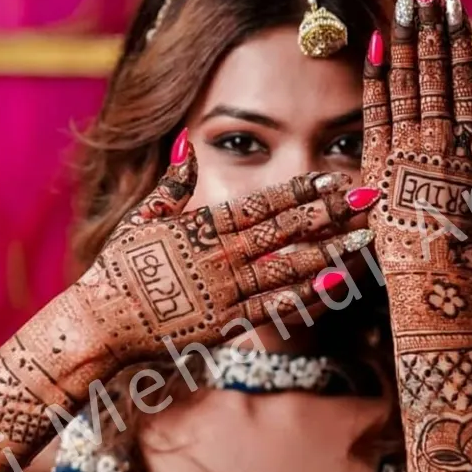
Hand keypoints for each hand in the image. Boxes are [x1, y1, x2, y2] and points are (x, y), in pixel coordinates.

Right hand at [67, 134, 374, 369]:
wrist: (102, 321)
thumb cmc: (118, 270)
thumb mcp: (141, 218)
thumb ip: (172, 184)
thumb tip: (187, 146)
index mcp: (203, 225)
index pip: (262, 202)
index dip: (300, 190)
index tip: (330, 179)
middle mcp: (221, 254)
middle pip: (286, 228)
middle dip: (331, 212)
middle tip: (368, 198)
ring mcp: (226, 290)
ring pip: (289, 266)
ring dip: (331, 251)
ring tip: (365, 238)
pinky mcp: (226, 324)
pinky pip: (274, 308)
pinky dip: (306, 295)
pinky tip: (334, 284)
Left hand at [360, 0, 471, 290]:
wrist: (433, 280)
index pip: (463, 77)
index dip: (458, 38)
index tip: (453, 5)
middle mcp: (439, 140)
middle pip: (434, 72)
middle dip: (430, 26)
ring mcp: (405, 151)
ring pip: (405, 85)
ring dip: (405, 41)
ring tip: (404, 4)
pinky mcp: (377, 166)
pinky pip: (374, 112)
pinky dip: (376, 79)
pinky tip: (376, 47)